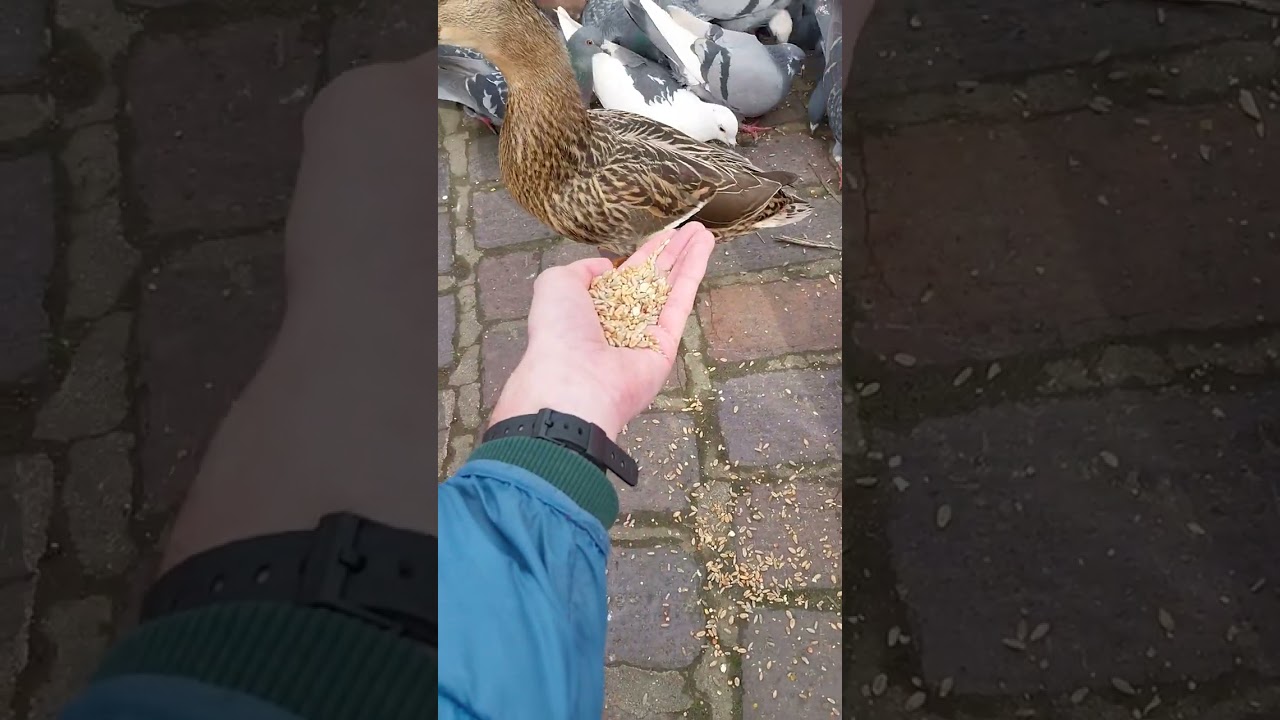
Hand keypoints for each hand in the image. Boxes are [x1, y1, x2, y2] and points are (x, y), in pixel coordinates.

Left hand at [490, 223, 715, 439]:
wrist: (576, 380)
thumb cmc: (559, 331)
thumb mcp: (555, 284)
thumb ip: (581, 270)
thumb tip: (608, 268)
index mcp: (592, 308)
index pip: (625, 276)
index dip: (645, 254)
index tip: (665, 235)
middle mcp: (620, 320)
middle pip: (652, 280)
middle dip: (672, 253)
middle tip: (692, 229)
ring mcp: (645, 333)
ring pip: (670, 288)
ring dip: (688, 258)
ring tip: (704, 232)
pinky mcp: (666, 345)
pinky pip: (680, 303)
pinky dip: (693, 274)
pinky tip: (704, 249)